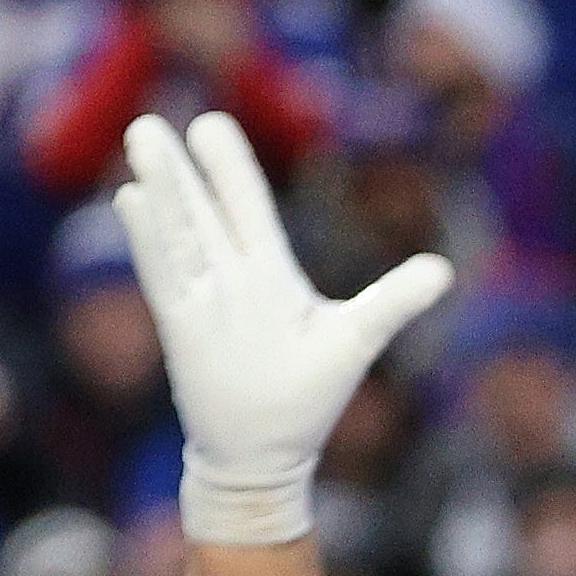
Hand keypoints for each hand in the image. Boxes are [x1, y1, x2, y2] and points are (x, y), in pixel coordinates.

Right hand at [109, 105, 440, 549]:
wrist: (265, 456)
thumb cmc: (307, 395)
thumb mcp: (357, 337)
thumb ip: (394, 300)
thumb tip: (445, 269)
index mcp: (269, 272)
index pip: (247, 208)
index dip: (230, 170)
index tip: (211, 125)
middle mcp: (231, 278)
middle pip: (204, 211)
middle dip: (183, 170)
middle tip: (155, 120)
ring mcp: (203, 301)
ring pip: (180, 234)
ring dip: (162, 190)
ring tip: (143, 139)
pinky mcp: (183, 330)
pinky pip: (163, 276)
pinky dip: (149, 241)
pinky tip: (130, 201)